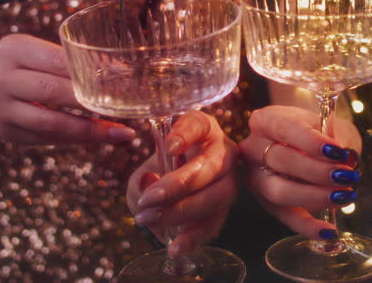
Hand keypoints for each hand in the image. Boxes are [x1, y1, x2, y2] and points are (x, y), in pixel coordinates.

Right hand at [0, 34, 135, 144]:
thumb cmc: (31, 67)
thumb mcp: (43, 54)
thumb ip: (74, 62)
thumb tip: (123, 74)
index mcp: (13, 49)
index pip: (57, 60)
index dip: (89, 71)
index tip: (122, 79)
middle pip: (52, 91)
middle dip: (90, 101)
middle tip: (124, 108)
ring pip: (50, 122)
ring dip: (89, 129)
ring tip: (119, 132)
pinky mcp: (7, 132)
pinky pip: (48, 139)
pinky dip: (77, 139)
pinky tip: (99, 137)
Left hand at [126, 111, 239, 256]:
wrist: (173, 193)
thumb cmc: (160, 174)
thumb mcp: (145, 173)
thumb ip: (142, 181)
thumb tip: (150, 187)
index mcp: (202, 130)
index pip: (198, 124)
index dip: (185, 134)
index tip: (168, 146)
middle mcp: (222, 151)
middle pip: (209, 165)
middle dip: (179, 184)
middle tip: (150, 199)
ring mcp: (229, 179)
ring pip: (217, 195)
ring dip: (183, 210)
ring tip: (151, 220)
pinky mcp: (227, 207)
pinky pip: (215, 223)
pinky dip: (193, 237)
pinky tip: (175, 247)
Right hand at [239, 105, 360, 239]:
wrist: (309, 143)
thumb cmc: (319, 130)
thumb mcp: (331, 124)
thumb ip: (337, 137)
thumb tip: (346, 157)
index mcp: (266, 120)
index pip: (285, 128)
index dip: (311, 141)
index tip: (337, 151)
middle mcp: (253, 148)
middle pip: (280, 160)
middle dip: (317, 171)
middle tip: (347, 176)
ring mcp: (256, 177)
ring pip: (278, 191)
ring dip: (313, 196)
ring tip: (344, 196)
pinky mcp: (265, 202)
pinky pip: (284, 216)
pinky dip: (307, 226)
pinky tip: (329, 231)